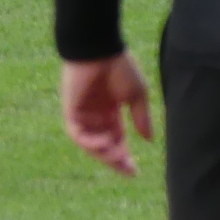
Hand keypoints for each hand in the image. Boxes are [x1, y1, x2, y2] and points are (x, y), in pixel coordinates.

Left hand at [60, 52, 152, 175]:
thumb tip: (149, 140)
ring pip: (88, 142)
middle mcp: (95, 114)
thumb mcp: (136, 95)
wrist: (99, 48)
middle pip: (102, 145)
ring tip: (117, 157)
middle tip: (128, 170)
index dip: (123, 156)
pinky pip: (76, 132)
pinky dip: (89, 142)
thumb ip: (141, 117)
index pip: (115, 139)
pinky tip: (105, 144)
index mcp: (110, 110)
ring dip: (102, 153)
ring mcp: (81, 111)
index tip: (134, 171)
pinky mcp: (70, 107)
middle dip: (114, 160)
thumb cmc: (119, 66)